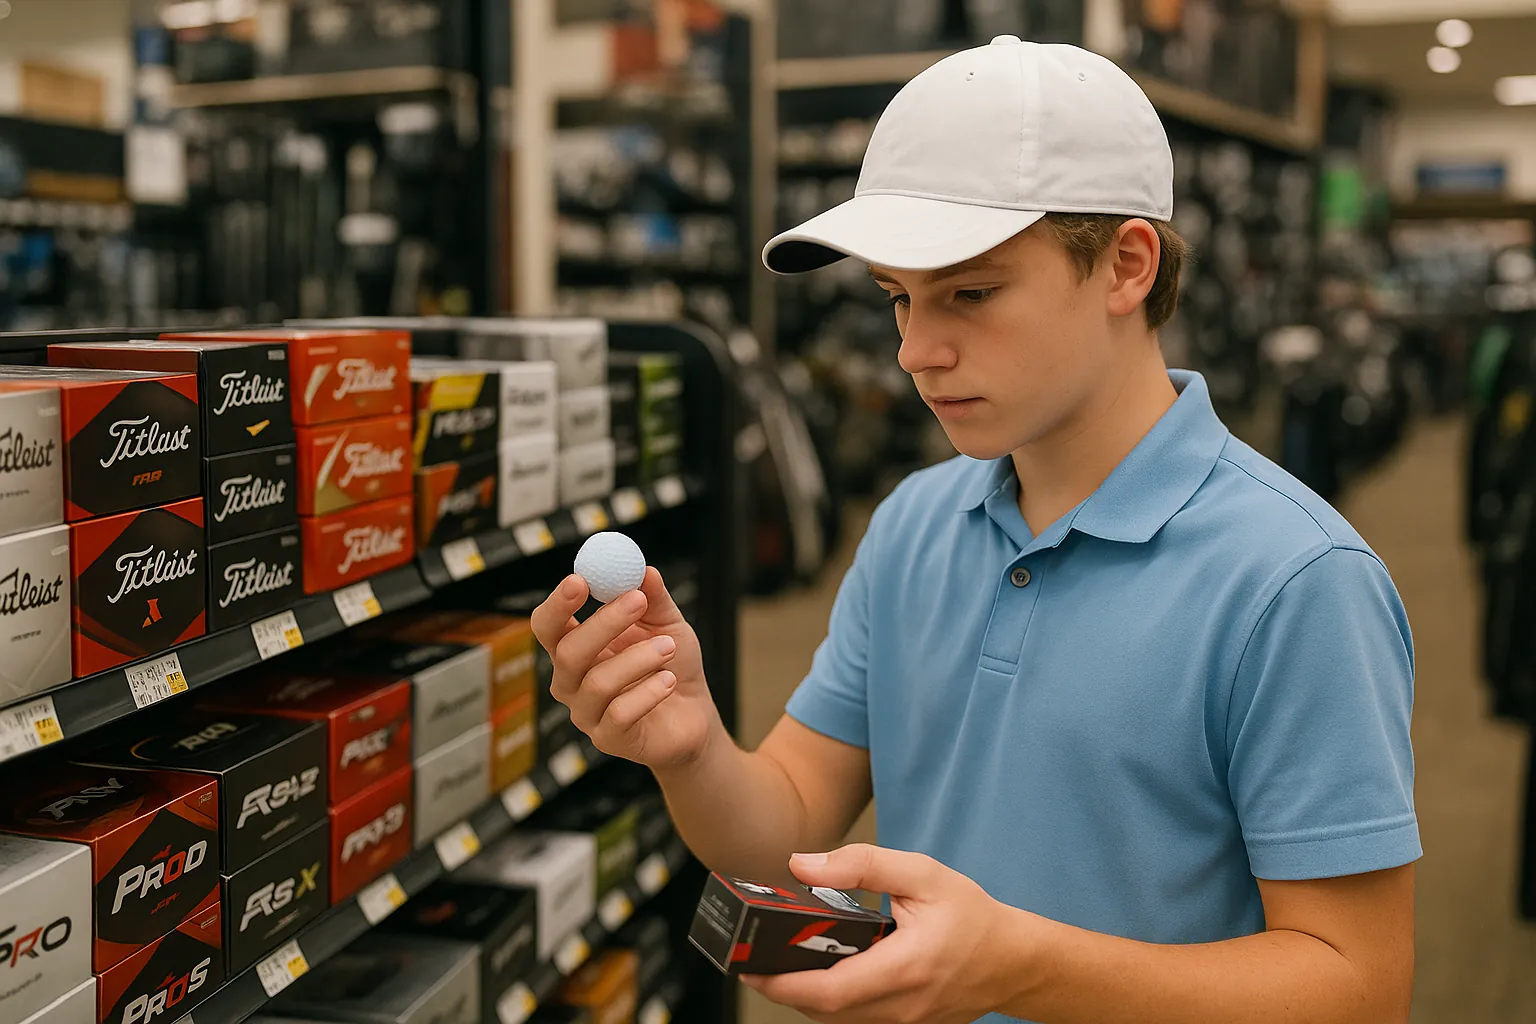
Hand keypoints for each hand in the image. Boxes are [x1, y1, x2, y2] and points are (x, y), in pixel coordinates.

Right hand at [530, 566, 717, 767]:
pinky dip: (648, 693)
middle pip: (568, 652)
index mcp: (575, 646)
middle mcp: (571, 681)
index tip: (581, 580)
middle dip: (604, 623)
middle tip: (637, 600)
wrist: (694, 716)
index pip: (548, 625)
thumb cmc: (672, 665)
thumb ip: (654, 599)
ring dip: (639, 659)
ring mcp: (586, 713)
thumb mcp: (668, 625)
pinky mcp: (608, 739)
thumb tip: (643, 569)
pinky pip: (619, 714)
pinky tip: (669, 682)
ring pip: (598, 683)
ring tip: (669, 648)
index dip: (558, 603)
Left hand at [742, 844, 1038, 1023]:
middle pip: (824, 1011)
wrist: (1014, 961)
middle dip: (782, 987)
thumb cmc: (972, 916)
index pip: (830, 991)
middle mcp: (903, 1006)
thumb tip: (803, 865)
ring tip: (780, 961)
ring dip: (804, 995)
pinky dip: (831, 1001)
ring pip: (837, 1020)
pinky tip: (821, 972)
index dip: (783, 982)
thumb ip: (862, 866)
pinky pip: (856, 1020)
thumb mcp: (923, 874)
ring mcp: (905, 1023)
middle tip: (753, 958)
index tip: (750, 964)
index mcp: (906, 967)